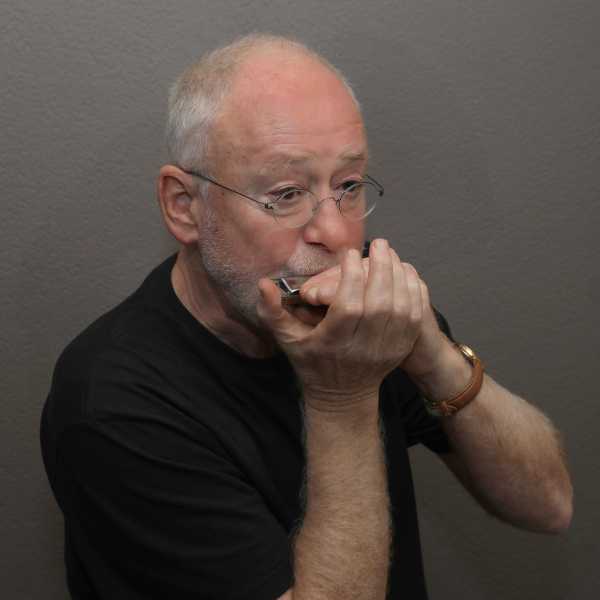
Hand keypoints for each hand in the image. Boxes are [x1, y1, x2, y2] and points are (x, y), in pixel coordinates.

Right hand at [256, 239, 423, 411]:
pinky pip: (415, 316)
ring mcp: (385, 350)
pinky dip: (414, 291)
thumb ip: (272, 311)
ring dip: (399, 277)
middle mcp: (361, 347)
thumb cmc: (311, 361)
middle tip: (379, 244)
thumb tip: (263, 283)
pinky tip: (406, 273)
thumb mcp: (287, 338)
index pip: (348, 306)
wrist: (342, 395)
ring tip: (392, 254)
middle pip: (379, 304)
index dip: (351, 276)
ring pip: (400, 308)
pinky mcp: (401, 348)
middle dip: (381, 269)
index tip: (350, 253)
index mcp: (332, 343)